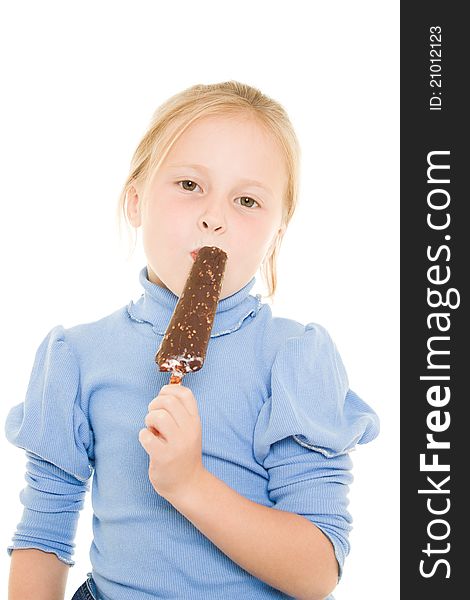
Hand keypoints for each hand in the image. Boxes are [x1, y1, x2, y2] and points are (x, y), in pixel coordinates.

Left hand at [138, 383, 204, 501]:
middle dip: (154, 405)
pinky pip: (146, 436)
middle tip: (153, 417)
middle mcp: (189, 430)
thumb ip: (180, 412)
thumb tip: (166, 389)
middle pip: (168, 402)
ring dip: (149, 420)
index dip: (169, 390)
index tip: (162, 398)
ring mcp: (177, 444)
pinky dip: (143, 436)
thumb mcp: (189, 430)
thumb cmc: (183, 453)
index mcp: (195, 421)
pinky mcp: (163, 457)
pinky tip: (148, 442)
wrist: (188, 485)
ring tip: (152, 430)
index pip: (185, 394)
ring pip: (158, 416)